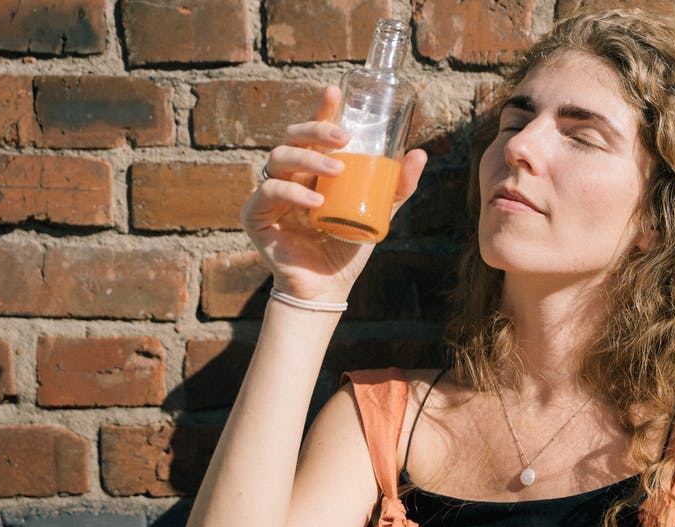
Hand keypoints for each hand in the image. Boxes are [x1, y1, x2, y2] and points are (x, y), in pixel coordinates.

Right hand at [241, 85, 427, 301]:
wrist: (329, 286)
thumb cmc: (347, 246)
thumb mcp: (379, 213)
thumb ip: (397, 187)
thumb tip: (419, 153)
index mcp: (312, 170)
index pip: (312, 131)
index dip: (321, 109)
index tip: (335, 90)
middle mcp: (289, 176)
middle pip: (292, 137)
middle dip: (316, 128)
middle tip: (345, 138)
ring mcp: (270, 194)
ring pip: (279, 158)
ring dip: (308, 159)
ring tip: (338, 170)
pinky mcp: (255, 216)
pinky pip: (268, 193)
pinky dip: (292, 193)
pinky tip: (316, 200)